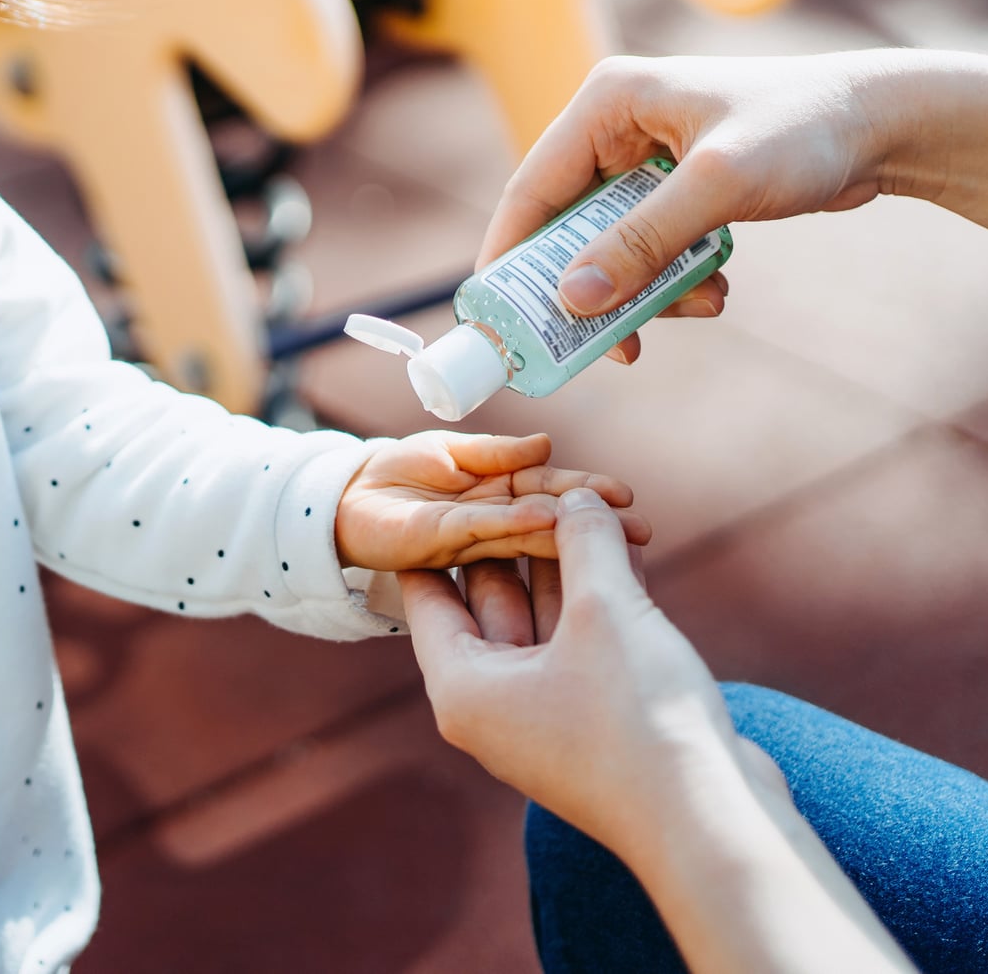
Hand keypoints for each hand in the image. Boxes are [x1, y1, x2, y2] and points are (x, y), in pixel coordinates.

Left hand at [333, 433, 643, 568]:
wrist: (345, 497)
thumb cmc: (399, 474)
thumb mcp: (453, 451)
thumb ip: (497, 452)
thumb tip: (546, 443)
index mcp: (500, 493)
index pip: (550, 490)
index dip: (587, 493)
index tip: (627, 496)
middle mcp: (492, 520)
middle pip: (548, 517)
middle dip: (594, 524)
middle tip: (643, 530)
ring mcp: (469, 537)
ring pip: (525, 531)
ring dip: (567, 530)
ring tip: (611, 531)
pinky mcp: (438, 543)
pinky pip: (481, 530)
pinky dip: (514, 523)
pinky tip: (545, 518)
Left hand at [403, 491, 918, 972]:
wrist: (709, 819)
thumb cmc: (636, 717)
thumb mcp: (603, 609)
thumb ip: (584, 542)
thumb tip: (576, 496)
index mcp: (464, 686)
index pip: (428, 594)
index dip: (441, 534)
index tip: (447, 484)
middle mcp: (494, 704)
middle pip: (492, 600)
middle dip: (518, 536)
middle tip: (529, 475)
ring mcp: (546, 715)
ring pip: (547, 618)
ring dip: (570, 563)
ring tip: (587, 499)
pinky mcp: (597, 719)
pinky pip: (586, 643)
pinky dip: (601, 597)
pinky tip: (627, 547)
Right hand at [479, 51, 920, 363]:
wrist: (887, 124)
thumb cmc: (804, 131)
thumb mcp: (718, 187)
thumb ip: (642, 242)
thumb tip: (574, 299)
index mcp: (608, 101)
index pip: (531, 187)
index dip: (510, 256)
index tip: (498, 320)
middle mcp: (618, 125)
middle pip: (569, 226)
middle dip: (594, 287)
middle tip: (605, 343)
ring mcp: (649, 158)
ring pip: (613, 247)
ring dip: (648, 291)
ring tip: (703, 307)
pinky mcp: (681, 186)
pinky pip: (652, 249)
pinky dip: (676, 279)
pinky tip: (719, 290)